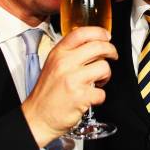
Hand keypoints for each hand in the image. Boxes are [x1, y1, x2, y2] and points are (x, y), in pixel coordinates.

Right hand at [22, 26, 117, 146]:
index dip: (99, 32)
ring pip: (104, 67)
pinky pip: (102, 92)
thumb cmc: (47, 93)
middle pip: (98, 47)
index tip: (106, 36)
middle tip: (112, 56)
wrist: (38, 118)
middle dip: (111, 50)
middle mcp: (65, 63)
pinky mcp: (80, 97)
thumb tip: (93, 44)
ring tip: (98, 81)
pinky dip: (100, 96)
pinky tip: (91, 97)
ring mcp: (73, 80)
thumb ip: (70, 53)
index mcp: (58, 54)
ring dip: (106, 75)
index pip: (81, 33)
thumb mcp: (53, 65)